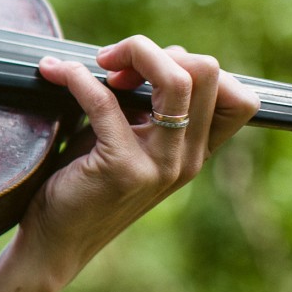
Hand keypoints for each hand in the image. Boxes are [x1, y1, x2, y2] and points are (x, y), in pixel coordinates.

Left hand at [20, 35, 258, 284]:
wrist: (54, 240)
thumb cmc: (84, 183)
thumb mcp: (126, 141)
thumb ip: (143, 107)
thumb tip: (137, 58)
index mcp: (195, 150)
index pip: (237, 95)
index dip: (190, 66)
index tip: (140, 73)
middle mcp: (187, 158)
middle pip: (207, 72)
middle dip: (154, 51)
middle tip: (110, 65)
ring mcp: (159, 164)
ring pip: (176, 79)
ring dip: (132, 53)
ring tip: (94, 64)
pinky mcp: (121, 168)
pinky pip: (105, 101)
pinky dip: (77, 78)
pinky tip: (57, 74)